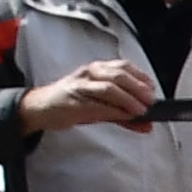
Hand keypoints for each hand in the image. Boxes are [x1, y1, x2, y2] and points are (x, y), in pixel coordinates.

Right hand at [20, 59, 159, 137]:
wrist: (39, 108)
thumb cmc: (71, 103)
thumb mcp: (99, 106)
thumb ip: (123, 114)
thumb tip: (147, 125)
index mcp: (95, 70)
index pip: (122, 66)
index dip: (140, 76)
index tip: (152, 88)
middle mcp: (88, 74)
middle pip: (117, 75)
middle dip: (137, 87)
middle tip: (150, 101)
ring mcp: (79, 87)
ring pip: (108, 87)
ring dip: (128, 100)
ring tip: (141, 111)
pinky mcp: (73, 103)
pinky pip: (97, 105)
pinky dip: (114, 111)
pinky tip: (125, 117)